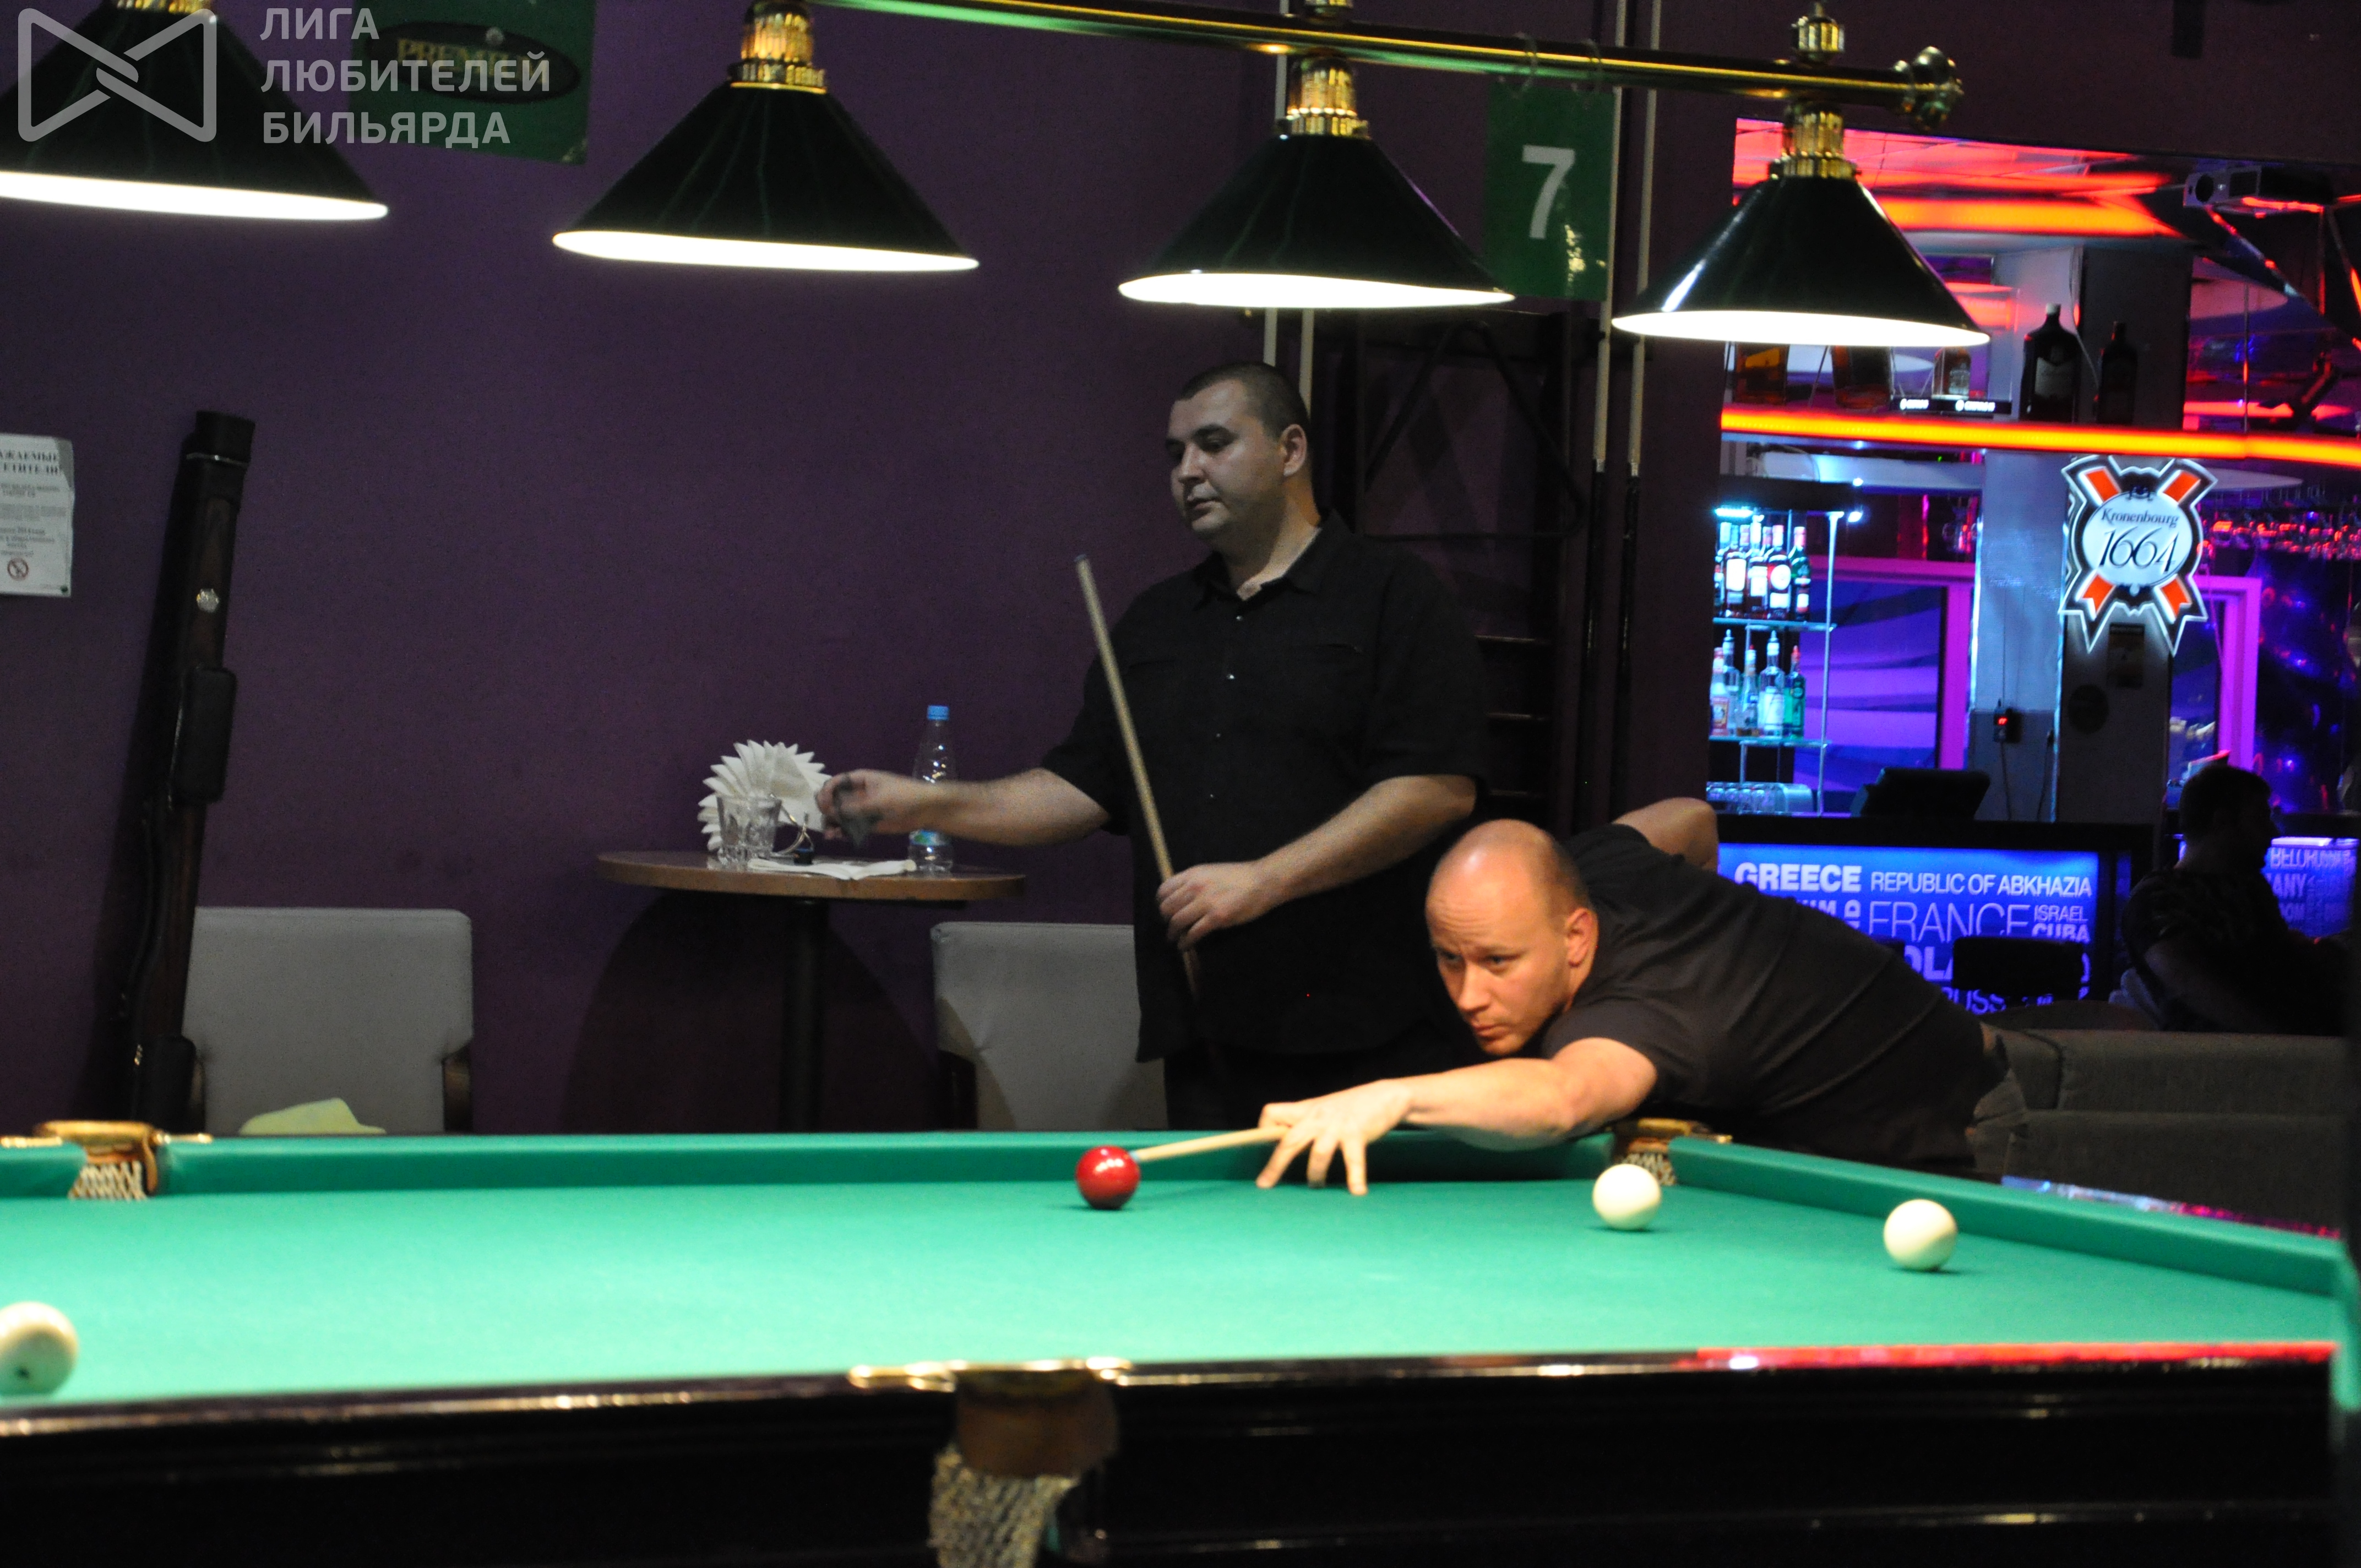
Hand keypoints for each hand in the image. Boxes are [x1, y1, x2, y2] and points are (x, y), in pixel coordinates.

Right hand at [817, 770, 931, 834]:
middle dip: (827, 809)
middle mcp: (857, 794)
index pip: (836, 783)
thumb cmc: (903, 795)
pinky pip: (851, 827)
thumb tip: (831, 812)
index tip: (823, 804)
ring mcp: (862, 809)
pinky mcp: (868, 823)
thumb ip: (855, 807)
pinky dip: (843, 832)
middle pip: (835, 800)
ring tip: (830, 834)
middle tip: (827, 820)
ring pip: (841, 815)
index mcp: (860, 780)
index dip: (826, 792)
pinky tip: (837, 837)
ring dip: (833, 823)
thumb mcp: (878, 799)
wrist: (925, 809)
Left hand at [1157, 861, 1283, 948]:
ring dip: (1173, 934)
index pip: (1163, 890)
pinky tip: (1185, 946)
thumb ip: (1195, 882)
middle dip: (1166, 920)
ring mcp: (1205, 903)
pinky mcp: (1216, 918)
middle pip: (1167, 908)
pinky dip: (1186, 942)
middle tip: (1171, 927)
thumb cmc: (1239, 876)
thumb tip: (1181, 896)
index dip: (1161, 903)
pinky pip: (1193, 933)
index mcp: (1192, 874)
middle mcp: (1195, 887)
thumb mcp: (1211, 872)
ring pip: (1177, 922)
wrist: (1262, 881)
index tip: (1165, 912)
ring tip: (1174, 940)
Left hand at [1254, 1080, 1414, 1195]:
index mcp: (1305, 1110)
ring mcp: (1337, 1125)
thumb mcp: (1322, 1109)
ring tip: (1317, 1186)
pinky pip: (1353, 1159)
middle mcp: (1317, 1116)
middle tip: (1265, 1184)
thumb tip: (1289, 1146)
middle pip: (1289, 1141)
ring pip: (1318, 1154)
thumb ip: (1305, 1123)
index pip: (1272, 1113)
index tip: (1267, 1147)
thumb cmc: (1350, 1107)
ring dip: (1315, 1175)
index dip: (1264, 1129)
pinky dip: (1355, 1177)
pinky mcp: (1357, 1132)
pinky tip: (1357, 1191)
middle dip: (1276, 1165)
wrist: (1384, 1095)